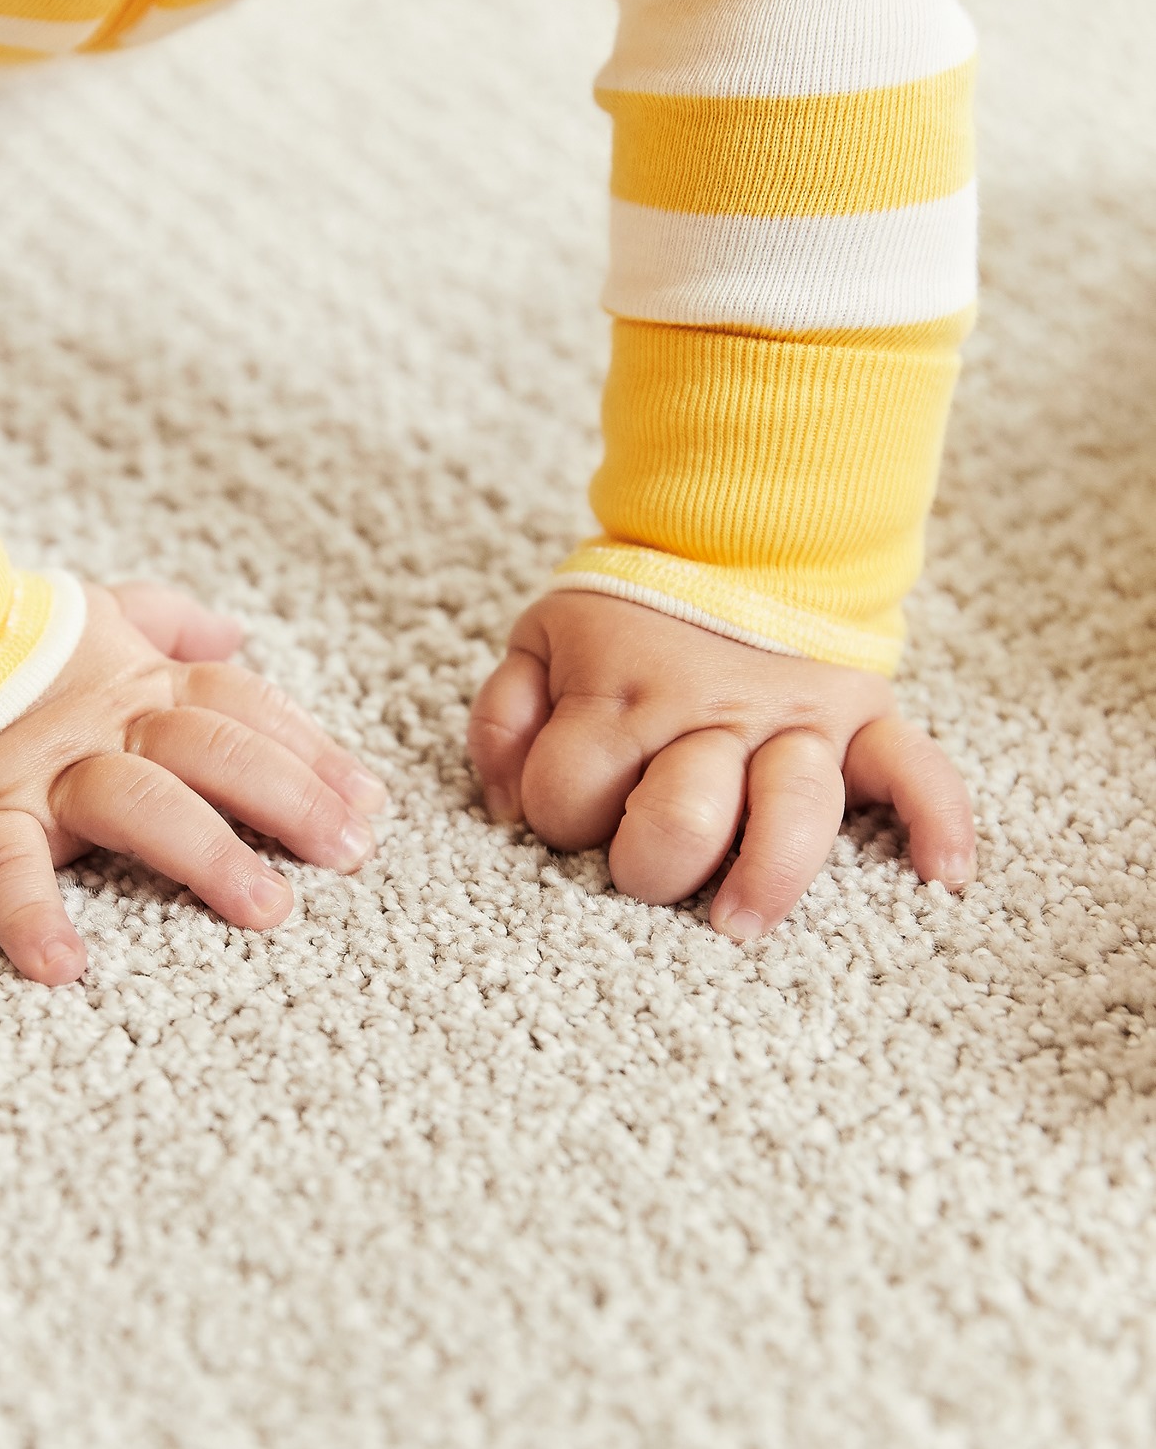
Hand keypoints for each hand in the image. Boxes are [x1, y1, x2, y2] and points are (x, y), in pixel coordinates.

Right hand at [0, 581, 387, 984]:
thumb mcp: (88, 617)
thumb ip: (164, 624)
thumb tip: (235, 635)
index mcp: (138, 682)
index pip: (244, 710)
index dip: (311, 753)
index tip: (369, 805)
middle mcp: (102, 725)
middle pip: (214, 751)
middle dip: (290, 798)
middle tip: (349, 855)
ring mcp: (38, 773)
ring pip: (137, 802)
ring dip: (206, 853)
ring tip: (267, 911)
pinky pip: (3, 870)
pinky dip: (31, 917)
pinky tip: (65, 968)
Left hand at [467, 590, 974, 938]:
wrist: (733, 527)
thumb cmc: (627, 613)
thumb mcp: (540, 641)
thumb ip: (504, 720)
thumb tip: (506, 809)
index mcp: (619, 695)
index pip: (567, 796)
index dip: (555, 814)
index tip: (573, 805)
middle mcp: (709, 715)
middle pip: (678, 823)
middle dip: (648, 863)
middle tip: (649, 867)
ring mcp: (794, 719)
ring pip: (791, 814)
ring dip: (766, 877)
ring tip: (739, 921)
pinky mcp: (863, 717)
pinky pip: (917, 769)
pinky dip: (938, 821)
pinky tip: (943, 875)